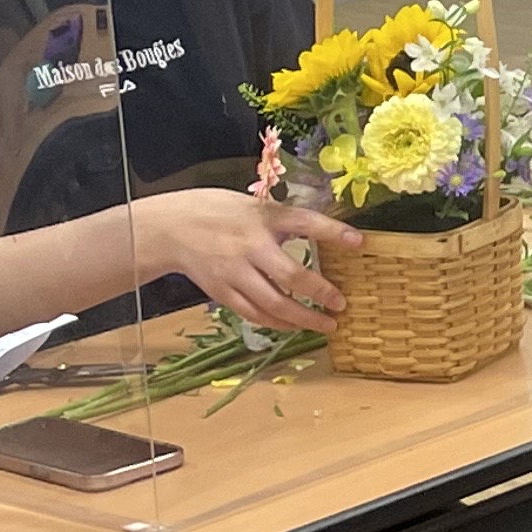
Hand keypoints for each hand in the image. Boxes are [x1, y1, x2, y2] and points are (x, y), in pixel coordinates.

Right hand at [131, 189, 356, 332]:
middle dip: (320, 293)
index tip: (360, 242)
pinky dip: (276, 322)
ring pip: (273, 303)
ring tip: (325, 324)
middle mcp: (250, 245)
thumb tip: (325, 234)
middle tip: (341, 304)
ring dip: (302, 318)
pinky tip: (292, 325)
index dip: (334, 232)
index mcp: (262, 217)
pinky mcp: (222, 291)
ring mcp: (234, 272)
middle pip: (291, 275)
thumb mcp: (254, 206)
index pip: (305, 222)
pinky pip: (253, 313)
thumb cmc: (218, 211)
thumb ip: (284, 221)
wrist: (170, 228)